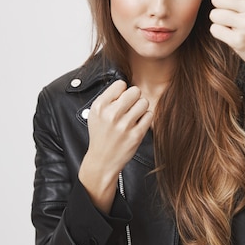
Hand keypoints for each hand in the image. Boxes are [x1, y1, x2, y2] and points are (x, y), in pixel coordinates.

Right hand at [78, 80, 152, 212]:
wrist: (102, 160)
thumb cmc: (101, 135)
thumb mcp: (95, 114)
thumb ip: (108, 98)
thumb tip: (125, 85)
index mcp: (100, 106)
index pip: (120, 84)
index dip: (123, 91)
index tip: (120, 99)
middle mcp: (111, 114)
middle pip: (135, 91)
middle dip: (134, 97)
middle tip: (130, 107)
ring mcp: (124, 125)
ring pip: (144, 102)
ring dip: (141, 108)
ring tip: (133, 116)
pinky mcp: (136, 135)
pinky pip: (149, 115)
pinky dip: (145, 118)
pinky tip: (138, 124)